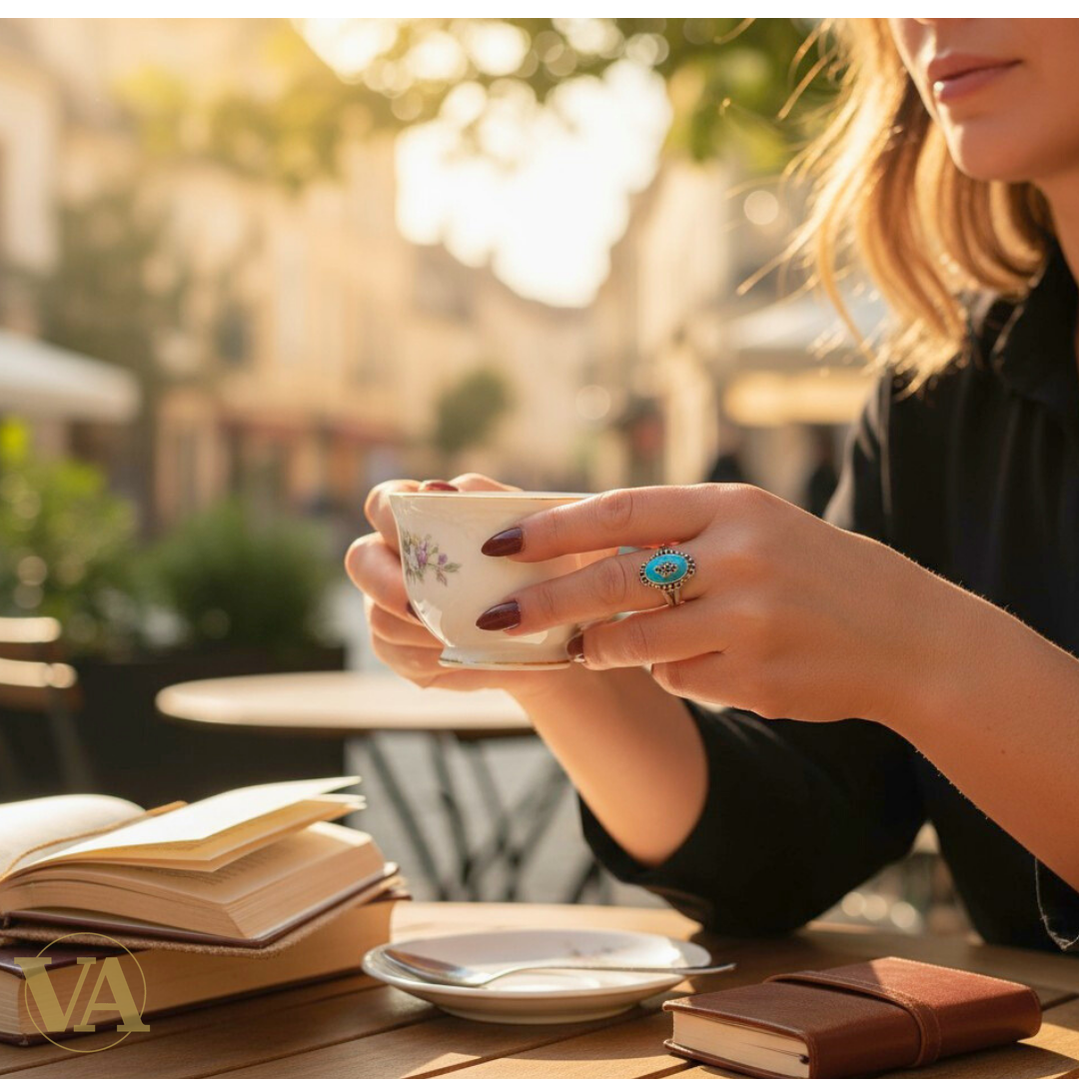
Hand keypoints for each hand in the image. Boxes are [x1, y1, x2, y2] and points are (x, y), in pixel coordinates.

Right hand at [346, 474, 588, 702]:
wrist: (561, 627)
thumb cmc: (546, 562)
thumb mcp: (534, 525)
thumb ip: (487, 501)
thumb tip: (438, 491)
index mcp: (424, 518)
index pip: (383, 502)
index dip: (386, 514)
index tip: (409, 531)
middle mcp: (397, 559)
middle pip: (360, 559)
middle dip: (384, 583)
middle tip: (416, 605)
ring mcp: (392, 606)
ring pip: (380, 616)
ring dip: (419, 629)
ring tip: (462, 635)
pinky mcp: (402, 650)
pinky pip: (400, 656)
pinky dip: (433, 657)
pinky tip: (464, 656)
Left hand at [476, 483, 948, 727]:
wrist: (904, 636)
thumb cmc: (812, 570)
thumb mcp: (754, 525)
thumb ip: (676, 531)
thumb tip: (576, 542)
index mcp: (733, 508)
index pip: (620, 511)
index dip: (553, 529)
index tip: (501, 543)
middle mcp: (739, 559)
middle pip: (614, 580)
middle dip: (546, 601)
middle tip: (497, 614)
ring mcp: (750, 623)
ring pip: (636, 642)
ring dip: (600, 647)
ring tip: (587, 646)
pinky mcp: (756, 679)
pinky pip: (679, 678)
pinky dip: (671, 671)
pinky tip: (700, 661)